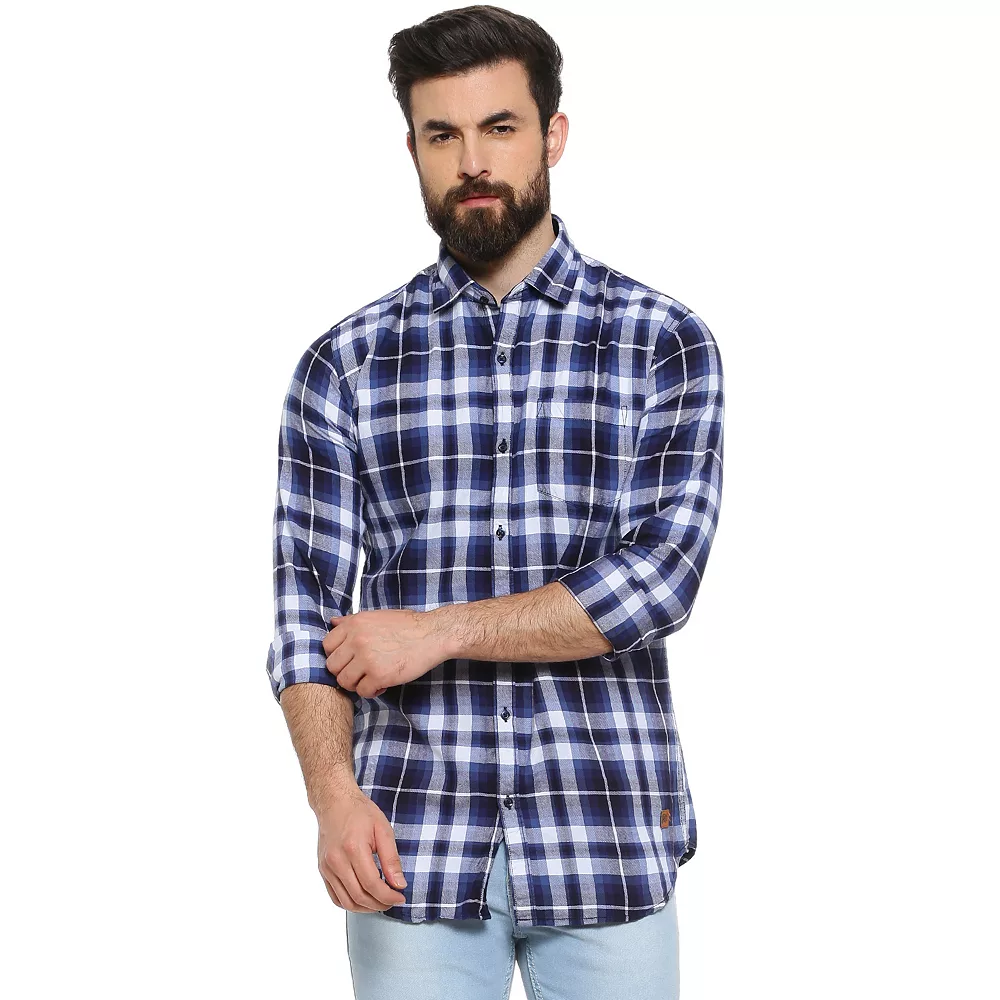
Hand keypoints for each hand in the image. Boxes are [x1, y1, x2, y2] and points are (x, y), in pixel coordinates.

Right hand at [316, 785, 407, 912]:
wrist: (335, 802)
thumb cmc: (360, 812)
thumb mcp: (383, 829)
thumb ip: (391, 859)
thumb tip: (399, 884)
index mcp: (353, 849)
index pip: (372, 884)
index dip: (388, 896)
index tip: (400, 897)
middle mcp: (336, 861)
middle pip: (359, 896)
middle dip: (379, 904)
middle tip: (393, 901)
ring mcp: (327, 867)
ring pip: (346, 901)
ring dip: (365, 908)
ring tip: (380, 902)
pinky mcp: (323, 870)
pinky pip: (335, 896)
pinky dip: (350, 903)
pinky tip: (363, 899)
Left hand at [322, 609, 451, 697]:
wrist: (432, 634)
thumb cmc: (408, 625)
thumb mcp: (376, 617)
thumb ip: (352, 621)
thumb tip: (333, 622)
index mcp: (354, 624)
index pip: (327, 646)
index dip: (337, 655)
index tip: (349, 659)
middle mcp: (357, 640)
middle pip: (332, 666)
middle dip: (345, 672)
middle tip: (360, 672)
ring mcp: (367, 659)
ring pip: (345, 682)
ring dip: (357, 684)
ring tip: (371, 679)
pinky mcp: (379, 675)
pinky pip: (363, 692)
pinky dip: (372, 691)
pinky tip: (383, 684)